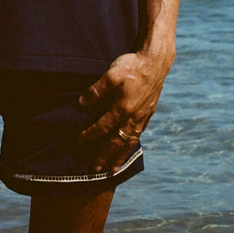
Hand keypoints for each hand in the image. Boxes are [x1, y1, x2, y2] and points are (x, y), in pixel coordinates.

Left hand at [77, 51, 170, 172]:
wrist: (156, 62)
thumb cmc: (132, 65)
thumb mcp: (112, 73)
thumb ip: (96, 90)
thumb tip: (81, 104)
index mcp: (122, 107)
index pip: (102, 127)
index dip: (88, 136)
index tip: (76, 142)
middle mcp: (133, 117)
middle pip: (116, 141)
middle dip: (104, 156)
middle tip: (94, 170)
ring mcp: (142, 117)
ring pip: (129, 142)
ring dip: (120, 157)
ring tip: (112, 170)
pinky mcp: (149, 114)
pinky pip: (138, 135)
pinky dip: (131, 146)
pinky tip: (127, 149)